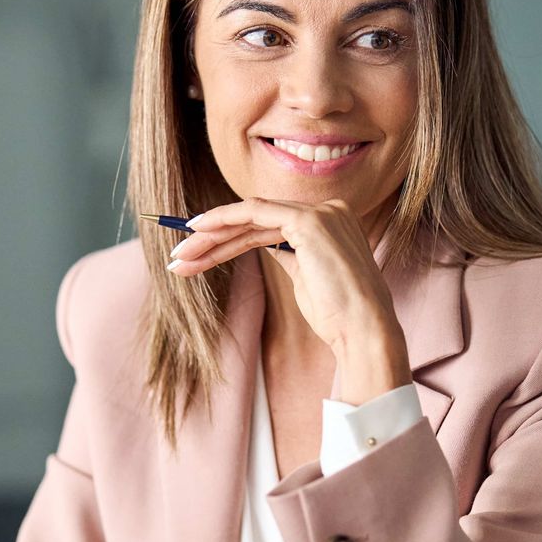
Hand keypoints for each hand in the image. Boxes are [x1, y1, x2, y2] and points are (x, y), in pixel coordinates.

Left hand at [165, 198, 408, 402]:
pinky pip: (255, 212)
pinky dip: (224, 219)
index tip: (197, 253)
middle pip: (255, 221)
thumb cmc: (338, 315)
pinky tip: (199, 231)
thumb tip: (264, 245)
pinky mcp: (309, 221)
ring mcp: (320, 212)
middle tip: (179, 256)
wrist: (362, 330)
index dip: (229, 238)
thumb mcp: (307, 278)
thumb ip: (289, 255)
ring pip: (250, 217)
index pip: (268, 225)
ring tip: (181, 257)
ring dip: (210, 237)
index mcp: (330, 222)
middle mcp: (328, 210)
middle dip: (212, 238)